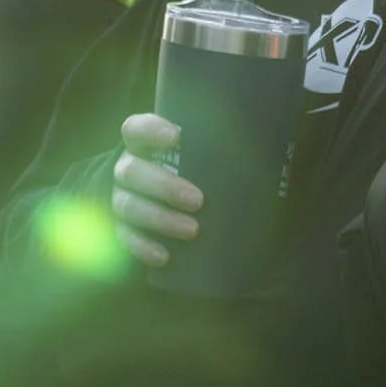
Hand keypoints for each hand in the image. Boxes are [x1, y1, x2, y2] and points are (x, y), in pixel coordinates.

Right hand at [110, 113, 201, 266]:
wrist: (160, 204)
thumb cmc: (189, 175)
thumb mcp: (197, 159)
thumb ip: (214, 155)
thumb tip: (265, 157)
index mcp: (142, 146)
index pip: (135, 129)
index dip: (150, 131)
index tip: (176, 136)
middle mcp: (127, 170)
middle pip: (132, 172)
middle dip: (164, 186)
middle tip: (198, 200)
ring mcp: (120, 199)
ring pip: (128, 206)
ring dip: (160, 219)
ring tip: (192, 230)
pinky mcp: (121, 229)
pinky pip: (125, 238)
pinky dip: (143, 247)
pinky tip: (164, 256)